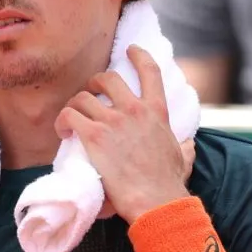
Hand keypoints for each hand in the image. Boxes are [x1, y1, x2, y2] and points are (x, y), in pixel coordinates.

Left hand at [56, 45, 193, 223]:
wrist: (155, 201)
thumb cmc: (168, 184)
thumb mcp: (183, 157)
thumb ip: (184, 146)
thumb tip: (189, 144)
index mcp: (157, 112)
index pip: (150, 71)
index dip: (138, 56)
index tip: (130, 50)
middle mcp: (134, 110)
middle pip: (108, 78)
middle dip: (95, 83)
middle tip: (89, 95)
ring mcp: (112, 121)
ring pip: (83, 96)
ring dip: (74, 104)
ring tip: (72, 118)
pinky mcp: (93, 135)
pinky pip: (69, 115)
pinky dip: (63, 121)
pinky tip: (64, 132)